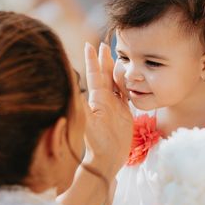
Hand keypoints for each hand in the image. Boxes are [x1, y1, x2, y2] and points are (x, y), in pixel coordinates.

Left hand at [82, 42, 132, 178]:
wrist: (106, 160)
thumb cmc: (96, 143)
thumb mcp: (87, 123)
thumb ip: (81, 105)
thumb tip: (73, 87)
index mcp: (96, 99)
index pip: (95, 75)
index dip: (93, 60)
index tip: (91, 45)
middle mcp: (105, 101)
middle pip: (106, 76)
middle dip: (105, 60)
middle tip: (106, 44)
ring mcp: (114, 107)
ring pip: (117, 84)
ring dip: (117, 70)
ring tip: (120, 57)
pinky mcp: (124, 115)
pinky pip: (126, 96)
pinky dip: (128, 86)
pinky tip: (131, 79)